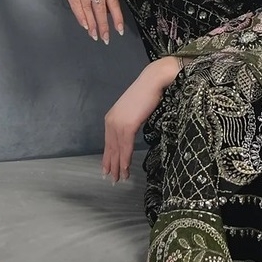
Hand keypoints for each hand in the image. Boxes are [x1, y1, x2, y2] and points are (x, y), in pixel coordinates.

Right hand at [17, 0, 124, 42]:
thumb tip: (104, 8)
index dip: (117, 17)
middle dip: (104, 25)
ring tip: (94, 36)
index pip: (113, 1)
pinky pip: (76, 4)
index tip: (119, 29)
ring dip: (92, 24)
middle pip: (102, 7)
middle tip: (106, 39)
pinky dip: (81, 17)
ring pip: (89, 8)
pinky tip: (85, 26)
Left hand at [103, 57, 182, 181]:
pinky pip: (125, 147)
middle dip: (111, 165)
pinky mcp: (127, 126)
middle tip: (111, 180)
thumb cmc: (149, 93)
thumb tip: (134, 130)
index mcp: (112, 118)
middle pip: (110, 148)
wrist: (154, 81)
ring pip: (117, 150)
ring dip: (118, 166)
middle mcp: (111, 121)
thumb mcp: (135, 110)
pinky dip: (125, 160)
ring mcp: (118, 124)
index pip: (109, 142)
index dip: (109, 157)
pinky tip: (125, 169)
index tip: (108, 169)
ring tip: (118, 179)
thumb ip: (131, 121)